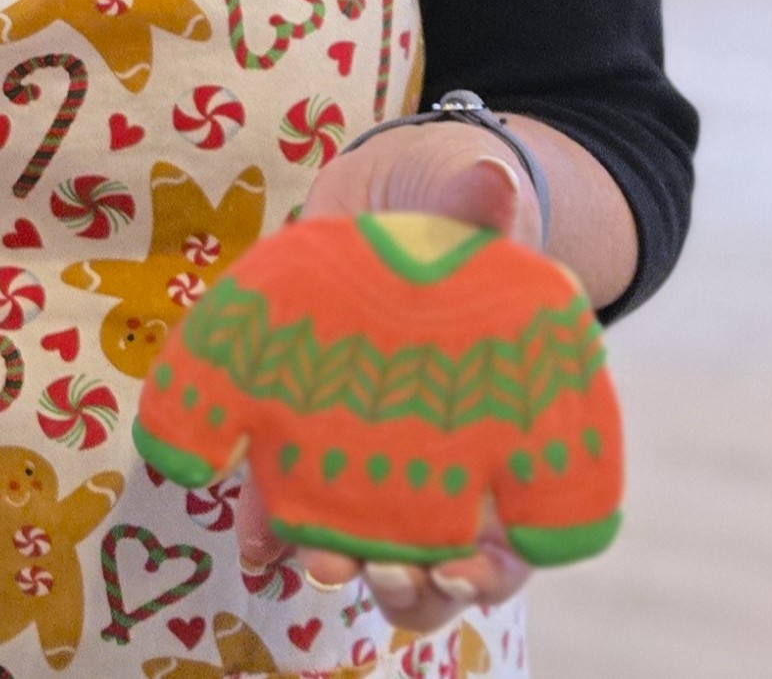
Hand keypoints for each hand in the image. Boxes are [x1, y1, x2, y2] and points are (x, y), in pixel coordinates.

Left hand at [233, 132, 542, 634]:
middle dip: (413, 589)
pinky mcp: (297, 431)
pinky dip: (269, 526)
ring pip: (369, 550)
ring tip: (322, 562)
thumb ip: (480, 202)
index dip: (493, 569)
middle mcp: (439, 461)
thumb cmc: (450, 218)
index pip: (513, 538)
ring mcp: (368, 455)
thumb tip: (493, 182)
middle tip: (390, 573)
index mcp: (500, 424)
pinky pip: (286, 499)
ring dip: (346, 565)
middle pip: (440, 570)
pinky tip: (258, 537)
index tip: (468, 565)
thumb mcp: (463, 202)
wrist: (389, 198)